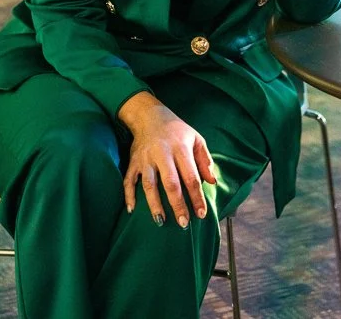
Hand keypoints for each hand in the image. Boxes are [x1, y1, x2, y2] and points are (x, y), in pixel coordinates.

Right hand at [119, 94, 215, 226]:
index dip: (197, 197)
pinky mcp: (133, 161)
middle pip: (170, 183)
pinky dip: (128, 195)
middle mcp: (162, 154)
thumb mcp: (195, 139)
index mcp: (180, 148)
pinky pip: (128, 180)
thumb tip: (212, 181)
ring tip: (160, 221)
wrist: (149, 115)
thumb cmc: (177, 130)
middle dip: (177, 205)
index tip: (201, 214)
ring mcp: (146, 158)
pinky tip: (131, 210)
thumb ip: (205, 160)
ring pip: (149, 184)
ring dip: (154, 204)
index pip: (191, 176)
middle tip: (184, 224)